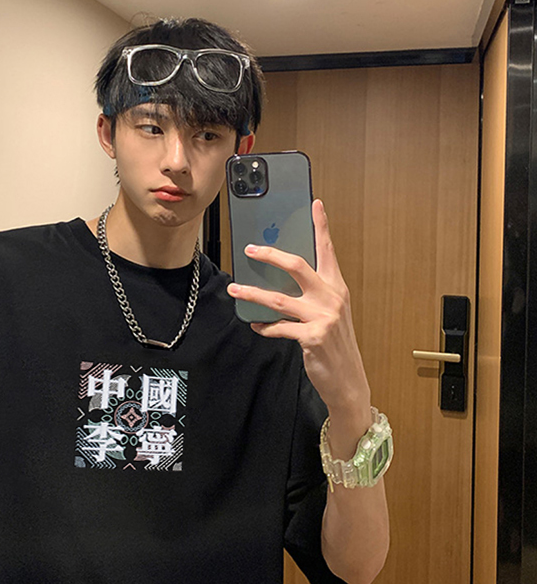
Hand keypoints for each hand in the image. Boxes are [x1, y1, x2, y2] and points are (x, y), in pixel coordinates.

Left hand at [226, 199, 369, 414]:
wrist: (347, 379)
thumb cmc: (334, 344)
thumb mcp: (330, 314)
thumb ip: (312, 295)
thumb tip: (281, 280)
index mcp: (336, 287)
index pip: (327, 250)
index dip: (321, 226)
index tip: (315, 204)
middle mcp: (332, 298)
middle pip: (297, 265)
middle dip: (271, 254)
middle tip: (249, 249)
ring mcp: (323, 317)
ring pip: (279, 298)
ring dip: (253, 293)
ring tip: (235, 289)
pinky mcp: (312, 337)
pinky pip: (279, 327)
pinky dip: (264, 326)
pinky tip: (255, 325)